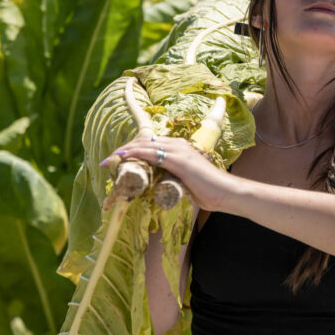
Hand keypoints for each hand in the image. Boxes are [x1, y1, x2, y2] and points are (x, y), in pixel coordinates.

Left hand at [103, 134, 235, 211]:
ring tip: (110, 161)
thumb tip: (162, 188)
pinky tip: (124, 157)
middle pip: (144, 141)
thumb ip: (174, 180)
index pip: (150, 143)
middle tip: (108, 161)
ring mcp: (178, 151)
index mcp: (180, 147)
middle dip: (124, 150)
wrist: (225, 192)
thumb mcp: (186, 182)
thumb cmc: (209, 191)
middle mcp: (178, 144)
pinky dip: (135, 154)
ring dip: (125, 152)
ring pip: (145, 145)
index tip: (118, 159)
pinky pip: (152, 153)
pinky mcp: (179, 160)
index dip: (132, 149)